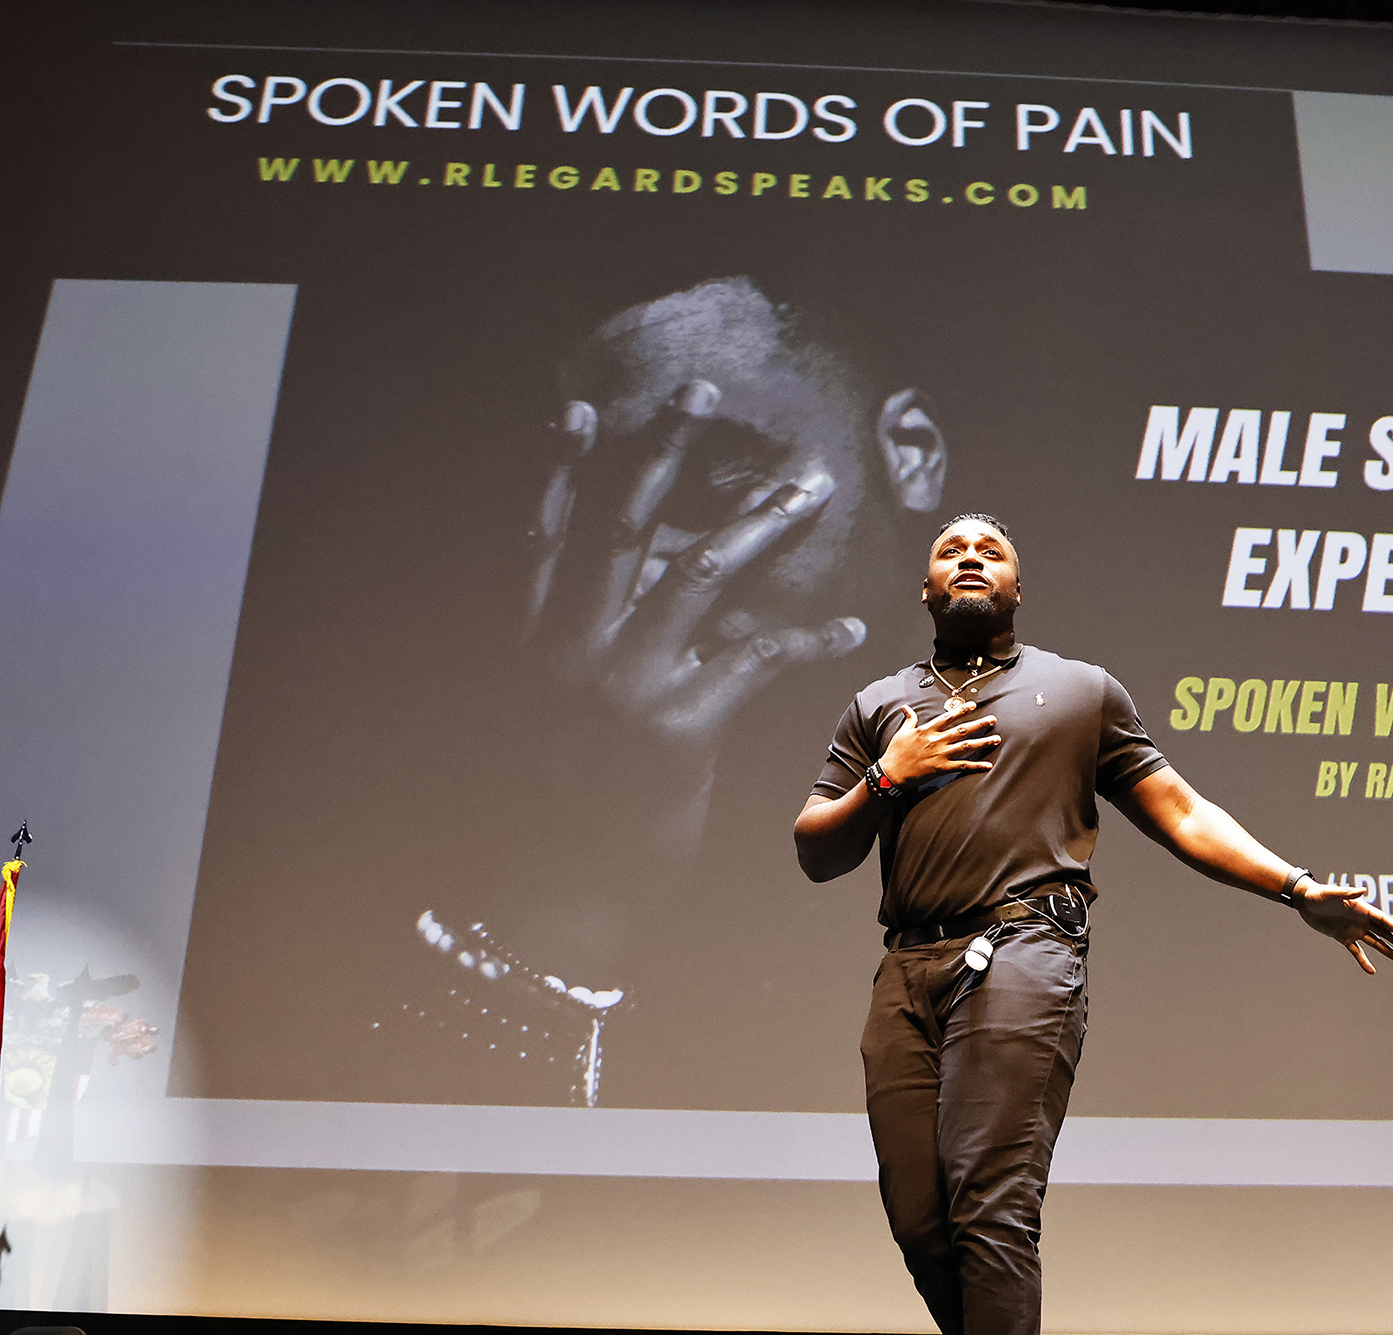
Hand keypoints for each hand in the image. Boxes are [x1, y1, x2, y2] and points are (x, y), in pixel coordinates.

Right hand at [526, 382, 866, 761]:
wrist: (578, 886)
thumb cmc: (585, 795)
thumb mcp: (570, 710)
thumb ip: (602, 641)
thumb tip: (652, 573)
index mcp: (540, 644)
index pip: (547, 538)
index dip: (562, 471)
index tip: (585, 410)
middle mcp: (576, 652)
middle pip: (625, 529)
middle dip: (666, 453)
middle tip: (703, 391)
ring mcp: (626, 686)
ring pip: (702, 572)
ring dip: (765, 520)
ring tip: (813, 484)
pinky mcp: (680, 726)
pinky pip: (755, 656)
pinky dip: (807, 636)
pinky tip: (851, 625)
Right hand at [879, 702, 1000, 784]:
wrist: (892, 773)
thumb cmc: (896, 752)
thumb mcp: (902, 732)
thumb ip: (909, 719)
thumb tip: (906, 708)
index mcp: (927, 730)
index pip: (948, 717)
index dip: (962, 710)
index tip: (974, 705)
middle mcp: (937, 740)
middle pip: (962, 730)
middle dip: (979, 724)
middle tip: (993, 720)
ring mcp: (940, 754)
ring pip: (966, 747)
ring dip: (983, 743)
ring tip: (996, 739)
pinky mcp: (941, 768)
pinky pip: (962, 766)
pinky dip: (976, 766)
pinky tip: (987, 764)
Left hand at [1292, 880, 1392, 974]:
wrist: (1305, 901)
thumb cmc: (1319, 894)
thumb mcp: (1331, 893)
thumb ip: (1346, 893)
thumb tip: (1362, 891)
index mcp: (1362, 908)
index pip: (1382, 919)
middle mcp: (1361, 920)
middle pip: (1385, 932)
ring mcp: (1354, 930)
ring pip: (1376, 943)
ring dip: (1389, 952)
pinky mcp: (1343, 938)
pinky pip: (1356, 952)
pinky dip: (1364, 961)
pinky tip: (1372, 971)